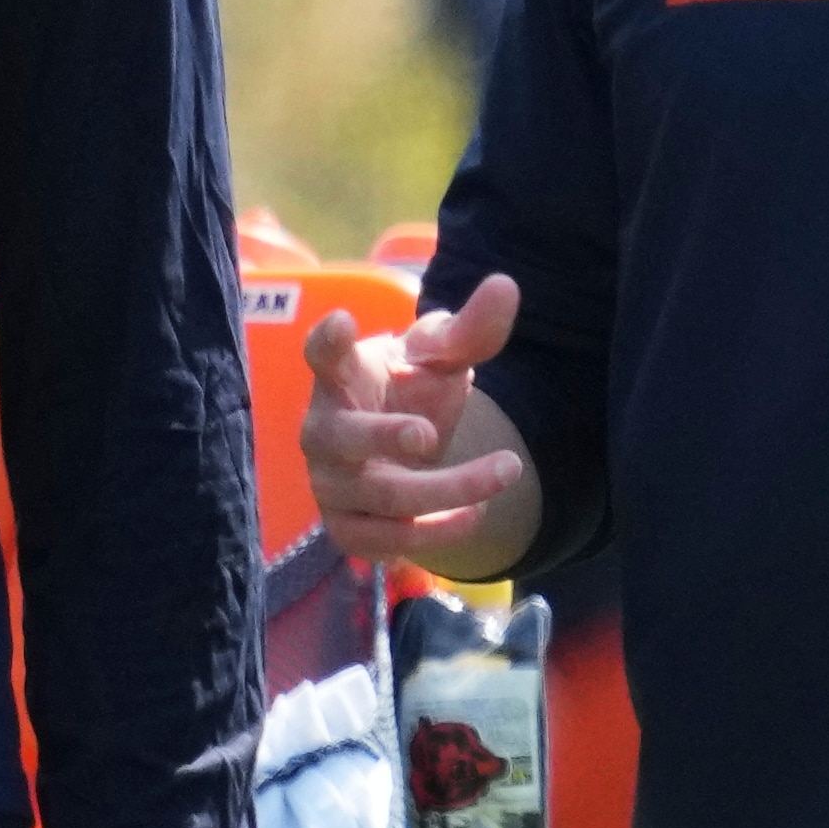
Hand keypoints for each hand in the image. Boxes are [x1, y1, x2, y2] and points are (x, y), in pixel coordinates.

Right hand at [301, 273, 539, 578]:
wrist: (401, 454)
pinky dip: (433, 534)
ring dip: (447, 490)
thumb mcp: (442, 358)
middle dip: (386, 439)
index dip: (327, 342)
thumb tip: (507, 285)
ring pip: (381, 496)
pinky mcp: (347, 528)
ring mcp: (330, 484)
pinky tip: (474, 515)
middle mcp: (324, 430)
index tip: (340, 323)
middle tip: (431, 435)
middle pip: (344, 439)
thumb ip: (471, 329)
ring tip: (505, 471)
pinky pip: (385, 542)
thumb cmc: (412, 393)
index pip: (321, 354)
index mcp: (341, 376)